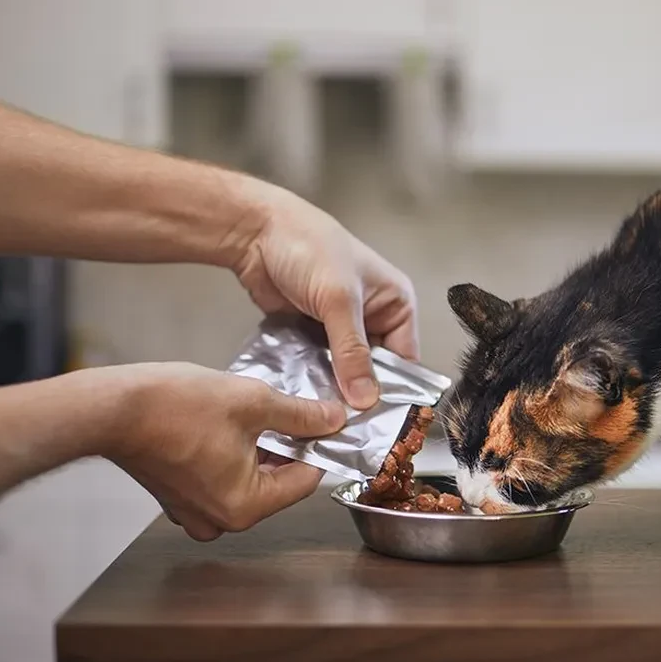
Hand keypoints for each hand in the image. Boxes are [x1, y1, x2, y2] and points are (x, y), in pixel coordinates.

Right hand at [93, 362, 345, 541]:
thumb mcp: (254, 402)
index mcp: (245, 507)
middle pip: (276, 482)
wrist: (111, 408)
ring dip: (258, 447)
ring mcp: (194, 512)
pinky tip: (226, 422)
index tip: (325, 420)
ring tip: (255, 410)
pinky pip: (219, 477)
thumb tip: (334, 419)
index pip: (305, 480)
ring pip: (248, 478)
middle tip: (291, 409)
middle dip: (286, 445)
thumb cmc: (176, 407)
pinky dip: (230, 453)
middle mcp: (220, 520)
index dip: (318, 446)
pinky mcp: (176, 496)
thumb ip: (301, 416)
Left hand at [230, 184, 417, 409]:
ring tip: (324, 422)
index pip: (405, 360)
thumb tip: (366, 399)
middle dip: (360, 396)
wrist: (255, 231)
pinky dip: (311, 382)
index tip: (378, 425)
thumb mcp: (338, 300)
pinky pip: (317, 367)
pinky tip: (303, 403)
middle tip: (349, 431)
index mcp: (395, 304)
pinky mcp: (310, 335)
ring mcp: (339, 329)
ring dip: (333, 392)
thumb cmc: (309, 248)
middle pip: (374, 372)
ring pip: (343, 373)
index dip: (393, 391)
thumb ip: (352, 352)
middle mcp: (373, 319)